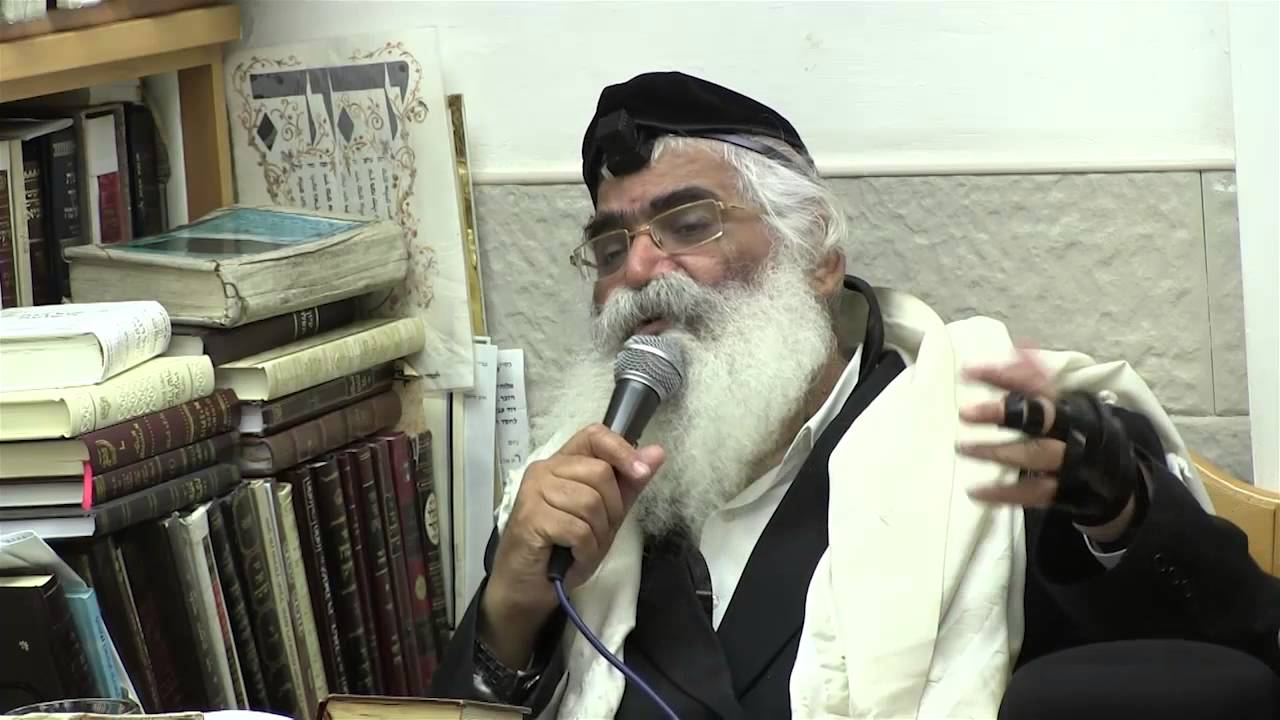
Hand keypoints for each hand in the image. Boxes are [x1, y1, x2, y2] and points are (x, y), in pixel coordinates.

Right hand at [480, 423, 664, 666]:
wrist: (528, 587)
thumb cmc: (564, 548)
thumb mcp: (605, 515)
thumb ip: (629, 484)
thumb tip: (657, 453)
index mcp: (563, 463)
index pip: (594, 436)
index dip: (621, 450)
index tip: (641, 474)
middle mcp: (544, 470)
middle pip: (599, 473)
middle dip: (611, 511)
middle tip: (597, 534)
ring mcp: (534, 492)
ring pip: (590, 502)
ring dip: (597, 535)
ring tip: (582, 549)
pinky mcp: (530, 518)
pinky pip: (577, 529)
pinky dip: (584, 550)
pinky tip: (573, 558)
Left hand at [957, 349, 1138, 537]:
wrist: (1114, 475)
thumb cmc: (1075, 430)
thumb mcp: (1062, 401)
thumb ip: (1036, 377)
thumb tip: (1021, 344)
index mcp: (1068, 404)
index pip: (1036, 384)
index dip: (1004, 376)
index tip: (968, 372)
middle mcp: (1071, 430)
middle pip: (1039, 418)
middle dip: (1002, 414)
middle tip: (964, 412)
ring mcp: (1070, 462)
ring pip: (1034, 455)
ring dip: (996, 452)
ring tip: (961, 447)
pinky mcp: (1063, 490)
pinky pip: (1032, 491)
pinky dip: (1002, 493)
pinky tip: (974, 491)